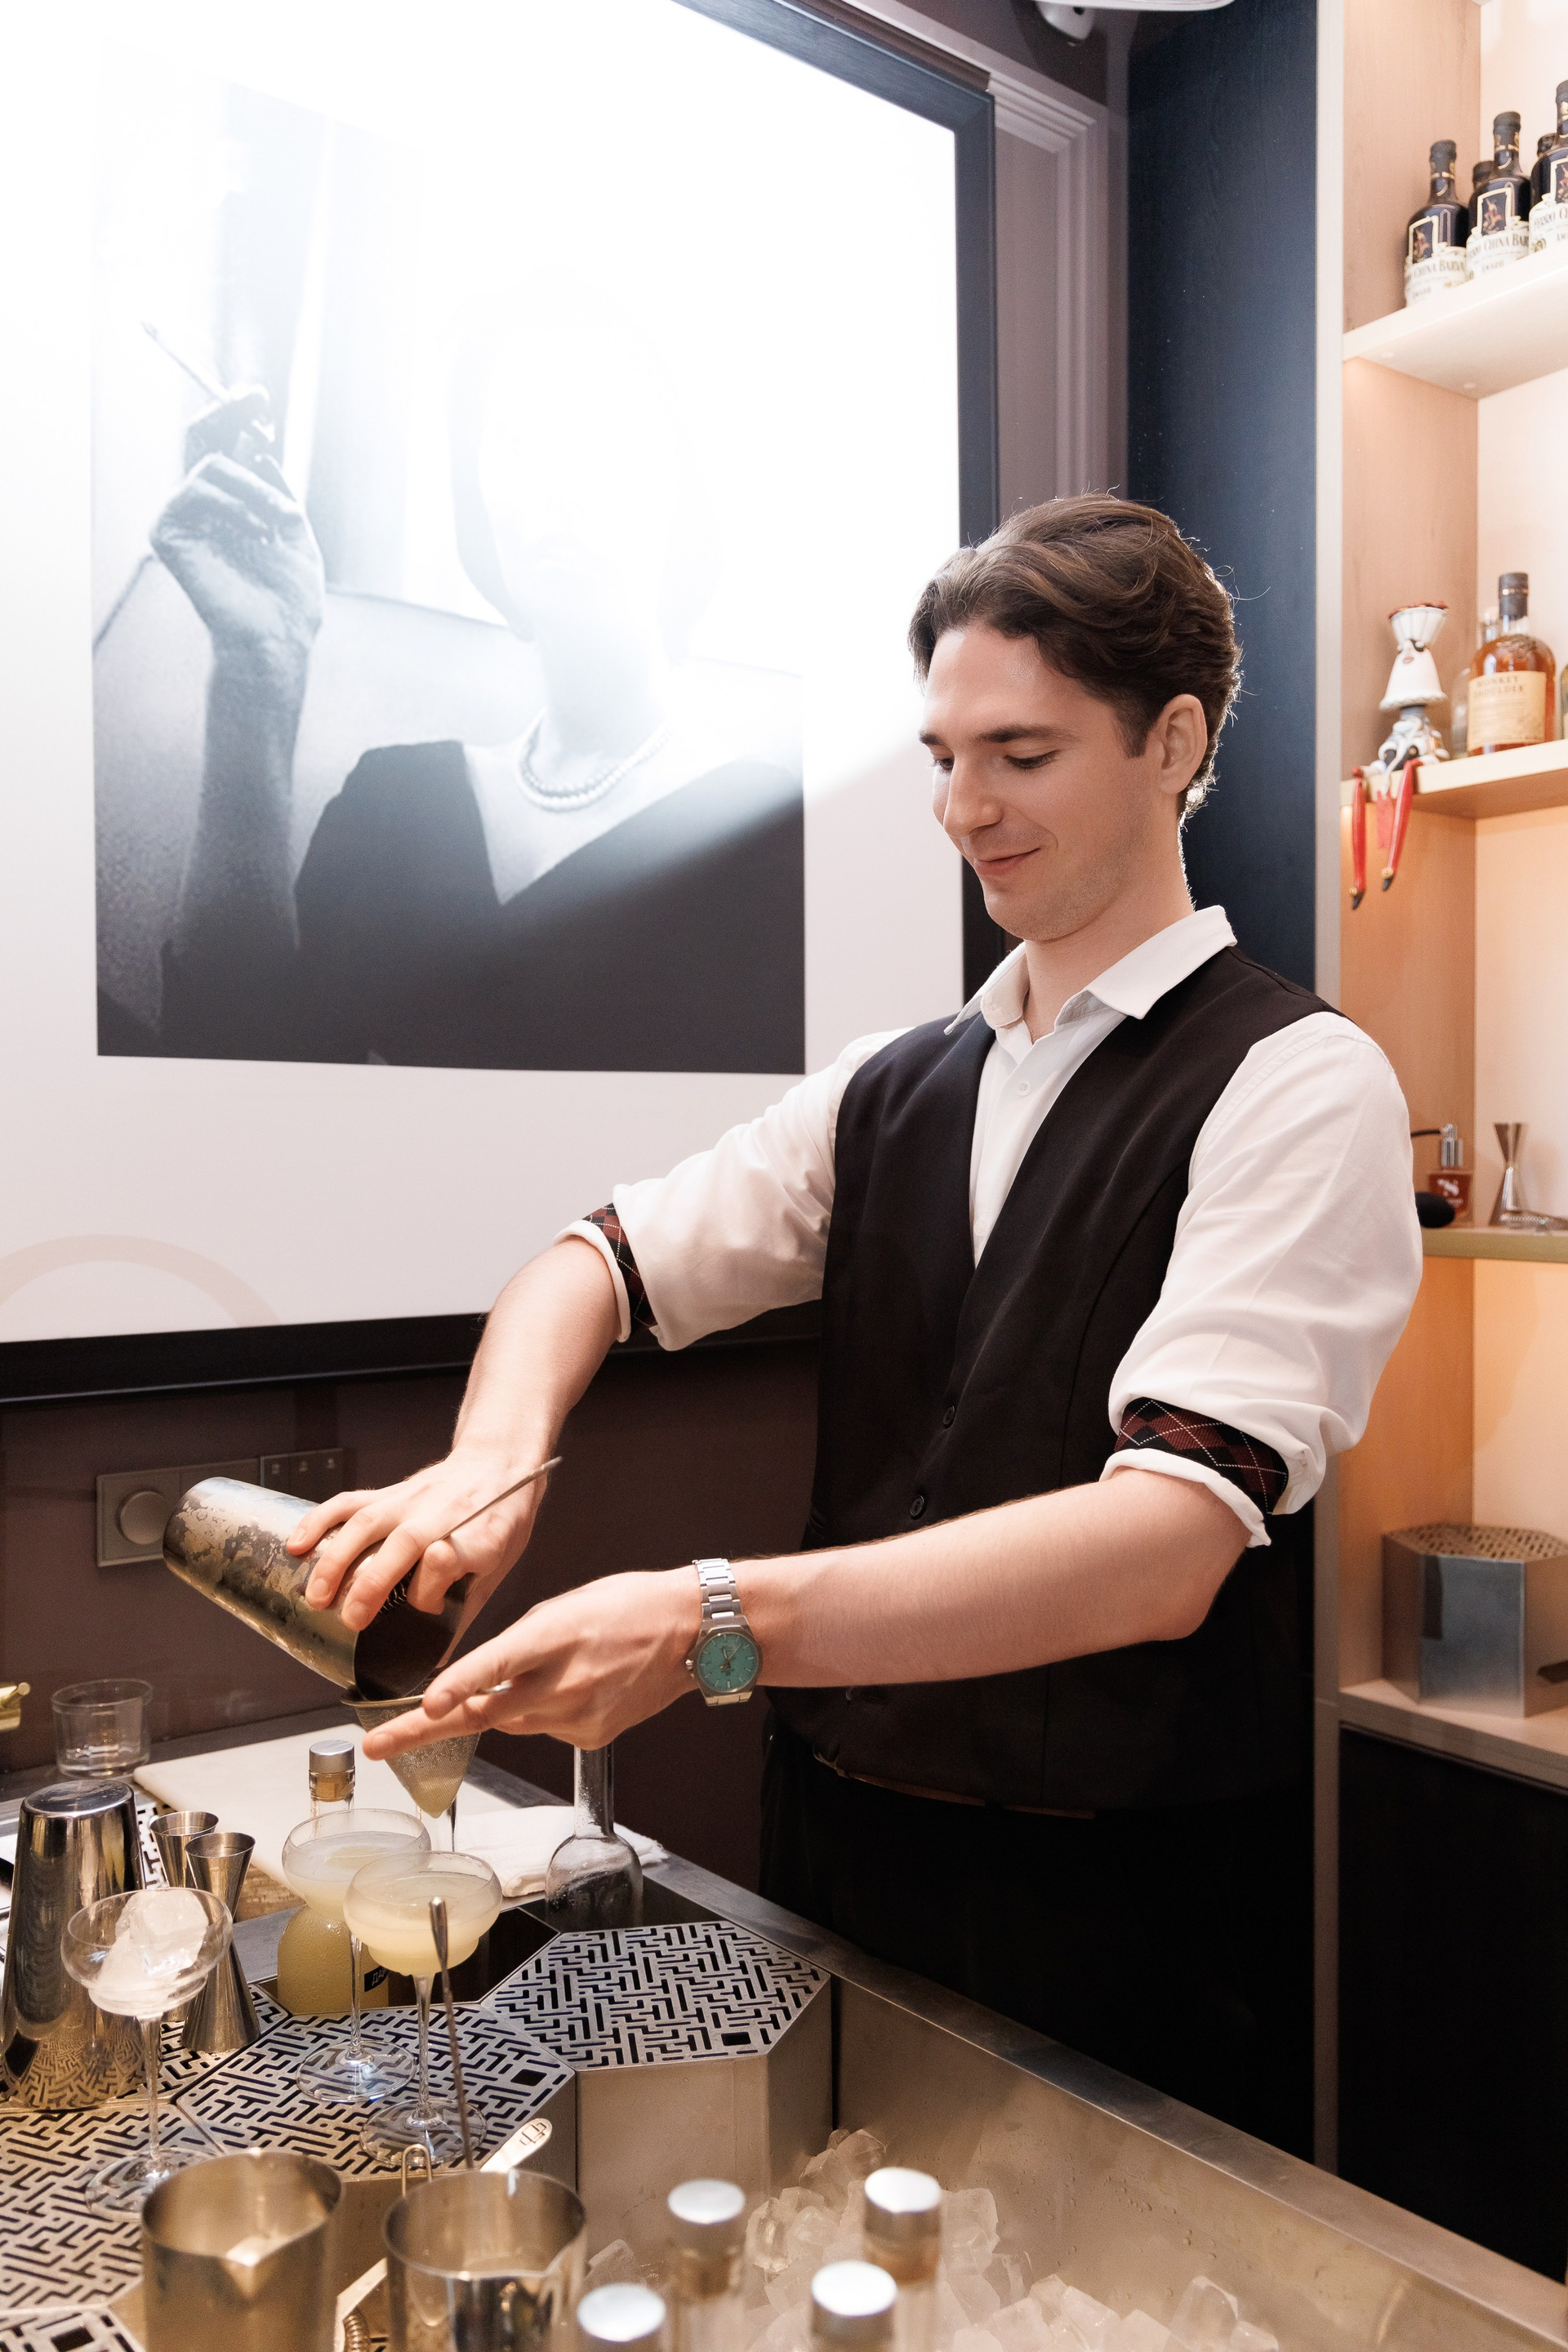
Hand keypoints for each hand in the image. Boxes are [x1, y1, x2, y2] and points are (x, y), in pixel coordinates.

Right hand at [151, 394, 323, 668]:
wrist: (277, 636)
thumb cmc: (289, 596)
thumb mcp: (293, 529)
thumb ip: (274, 489)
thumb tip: (258, 448)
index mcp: (230, 508)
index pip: (224, 449)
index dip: (236, 417)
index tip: (259, 397)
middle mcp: (201, 509)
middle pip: (200, 439)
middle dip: (227, 411)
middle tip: (254, 396)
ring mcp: (180, 519)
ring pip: (211, 463)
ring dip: (254, 488)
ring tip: (277, 524)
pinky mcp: (167, 533)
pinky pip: (198, 488)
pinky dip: (235, 505)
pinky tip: (256, 534)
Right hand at [289, 1451, 554, 1632]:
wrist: (499, 1464)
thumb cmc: (499, 1523)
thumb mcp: (498, 1568)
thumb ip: (465, 1610)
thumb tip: (435, 1663)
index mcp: (479, 1537)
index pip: (452, 1561)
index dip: (434, 1590)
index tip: (424, 1612)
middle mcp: (442, 1514)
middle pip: (404, 1543)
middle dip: (373, 1583)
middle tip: (349, 1621)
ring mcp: (411, 1499)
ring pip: (368, 1523)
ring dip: (337, 1559)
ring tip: (315, 1597)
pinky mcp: (389, 1492)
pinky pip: (349, 1502)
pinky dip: (319, 1521)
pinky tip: (296, 1545)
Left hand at [360, 1568, 696, 1757]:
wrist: (688, 1634)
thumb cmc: (626, 1606)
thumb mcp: (563, 1607)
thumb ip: (517, 1645)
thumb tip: (480, 1681)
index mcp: (553, 1636)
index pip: (497, 1663)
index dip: (460, 1685)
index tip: (426, 1704)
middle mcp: (562, 1682)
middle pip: (482, 1713)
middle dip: (421, 1730)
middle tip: (376, 1746)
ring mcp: (575, 1716)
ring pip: (511, 1720)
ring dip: (500, 1705)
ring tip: (531, 1678)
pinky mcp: (589, 1737)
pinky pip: (545, 1728)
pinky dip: (544, 1711)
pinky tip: (574, 1688)